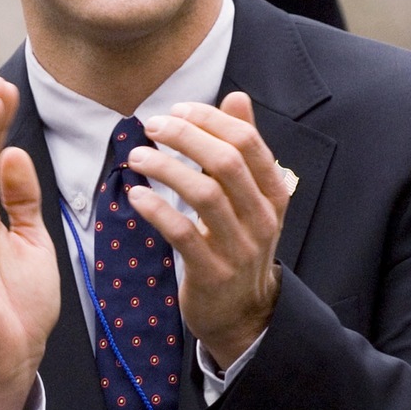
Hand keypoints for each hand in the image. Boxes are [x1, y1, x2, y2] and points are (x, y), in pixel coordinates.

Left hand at [126, 93, 288, 369]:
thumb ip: (243, 147)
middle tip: (151, 126)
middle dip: (185, 137)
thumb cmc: (239, 243)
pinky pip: (182, 233)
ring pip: (204, 195)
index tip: (176, 110)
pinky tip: (136, 195)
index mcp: (274, 192)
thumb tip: (236, 97)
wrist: (243, 313)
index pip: (247, 142)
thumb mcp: (250, 196)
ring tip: (137, 156)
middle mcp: (262, 217)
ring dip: (166, 169)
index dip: (209, 120)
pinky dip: (157, 209)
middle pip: (226, 163)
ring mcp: (239, 247)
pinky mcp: (212, 272)